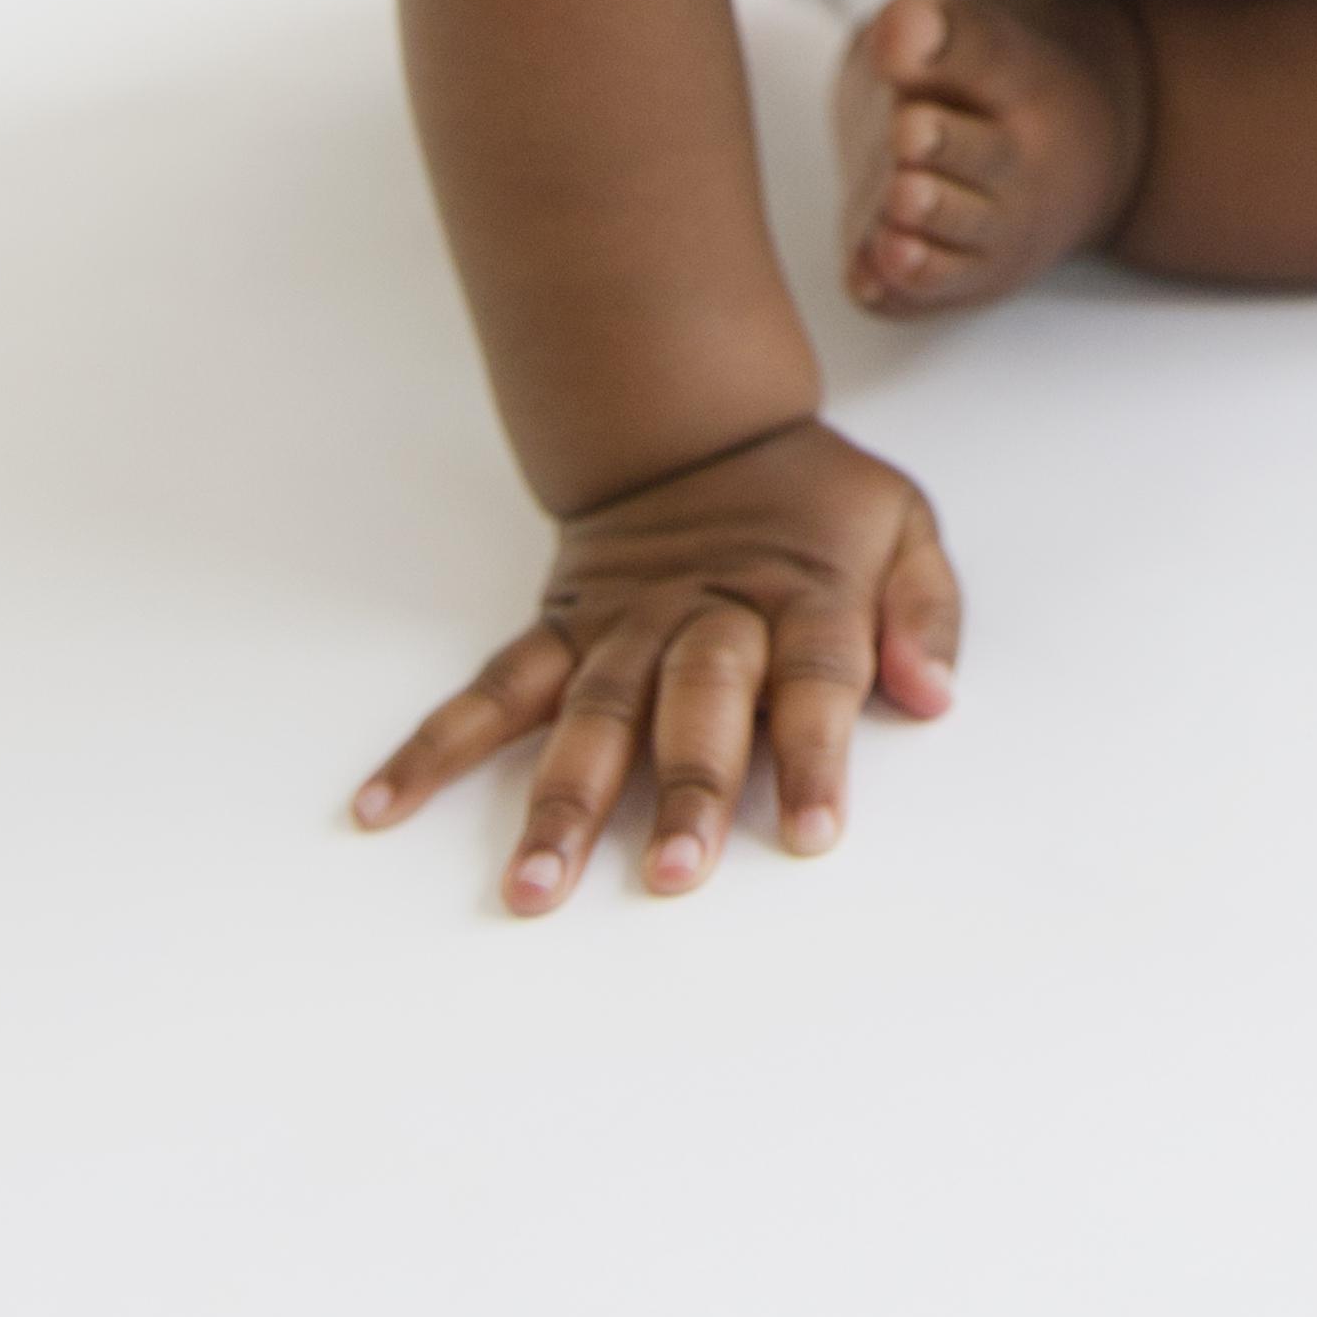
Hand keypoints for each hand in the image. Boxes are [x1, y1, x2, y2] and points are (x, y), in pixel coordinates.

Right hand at [351, 417, 960, 909]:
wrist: (703, 429)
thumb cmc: (815, 503)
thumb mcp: (901, 525)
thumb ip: (924, 609)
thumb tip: (934, 694)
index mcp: (802, 594)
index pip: (818, 677)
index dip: (816, 754)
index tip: (812, 836)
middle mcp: (707, 613)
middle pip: (696, 701)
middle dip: (684, 788)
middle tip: (671, 879)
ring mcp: (622, 624)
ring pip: (590, 713)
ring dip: (561, 799)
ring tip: (531, 888)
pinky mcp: (560, 628)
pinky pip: (493, 689)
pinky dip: (436, 745)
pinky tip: (382, 806)